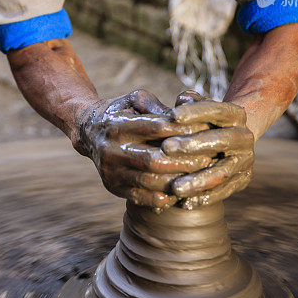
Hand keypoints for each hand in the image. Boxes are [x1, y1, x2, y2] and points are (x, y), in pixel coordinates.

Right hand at [74, 89, 211, 210]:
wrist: (89, 132)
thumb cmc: (121, 112)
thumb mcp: (135, 99)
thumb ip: (157, 105)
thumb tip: (183, 116)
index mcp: (117, 124)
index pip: (155, 128)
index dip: (182, 129)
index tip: (205, 130)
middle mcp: (110, 149)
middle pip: (153, 159)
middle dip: (184, 160)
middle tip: (208, 158)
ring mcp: (110, 171)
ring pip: (149, 181)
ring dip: (177, 181)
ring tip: (200, 176)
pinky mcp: (112, 187)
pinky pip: (141, 197)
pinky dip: (163, 197)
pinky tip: (182, 192)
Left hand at [162, 97, 253, 209]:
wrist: (230, 140)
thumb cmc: (205, 120)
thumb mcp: (199, 106)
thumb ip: (190, 101)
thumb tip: (183, 99)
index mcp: (237, 114)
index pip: (218, 109)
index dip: (196, 111)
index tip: (172, 115)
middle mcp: (245, 137)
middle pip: (221, 140)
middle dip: (193, 145)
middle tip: (166, 148)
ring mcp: (246, 160)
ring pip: (223, 171)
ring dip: (198, 180)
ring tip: (175, 188)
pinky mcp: (243, 180)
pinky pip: (224, 192)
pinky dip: (204, 198)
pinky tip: (184, 203)